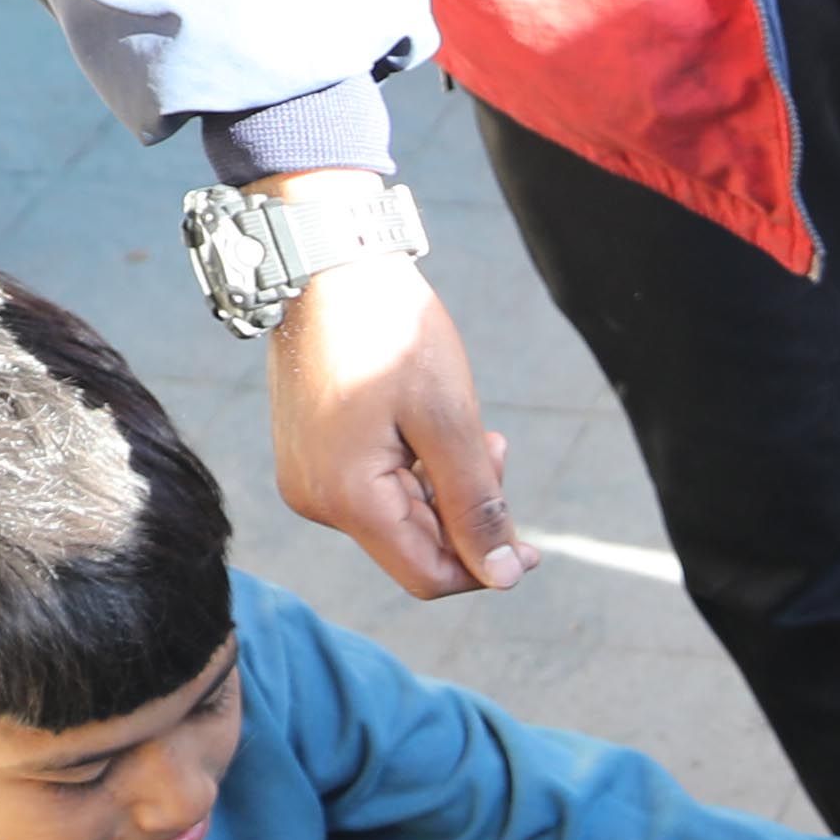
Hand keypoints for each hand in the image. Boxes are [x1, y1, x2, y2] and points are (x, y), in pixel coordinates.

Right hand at [263, 247, 528, 596]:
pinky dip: (415, 469)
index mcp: (348, 498)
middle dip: (467, 513)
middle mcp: (316, 500)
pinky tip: (432, 426)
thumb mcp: (450, 420)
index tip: (532, 545)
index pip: (427, 576)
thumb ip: (476, 504)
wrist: (327, 263)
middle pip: (415, 547)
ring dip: (445, 486)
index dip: (485, 568)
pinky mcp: (309, 456)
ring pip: (399, 516)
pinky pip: (375, 488)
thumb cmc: (389, 330)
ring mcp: (307, 478)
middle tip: (495, 447)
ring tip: (471, 430)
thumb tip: (502, 575)